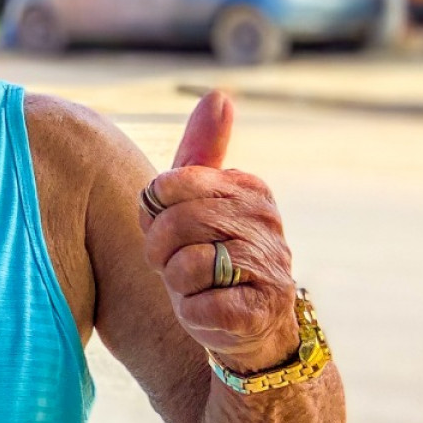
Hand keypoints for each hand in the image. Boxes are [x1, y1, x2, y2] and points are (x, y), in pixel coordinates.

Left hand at [140, 91, 299, 374]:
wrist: (250, 328)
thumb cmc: (212, 257)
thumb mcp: (199, 201)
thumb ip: (202, 150)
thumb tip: (220, 94)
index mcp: (248, 188)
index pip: (167, 186)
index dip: (154, 215)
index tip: (172, 228)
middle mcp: (266, 222)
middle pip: (173, 224)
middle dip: (161, 251)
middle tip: (179, 265)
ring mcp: (268, 267)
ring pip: (184, 266)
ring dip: (178, 285)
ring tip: (200, 287)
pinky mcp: (260, 311)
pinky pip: (197, 307)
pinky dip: (192, 315)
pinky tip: (211, 314)